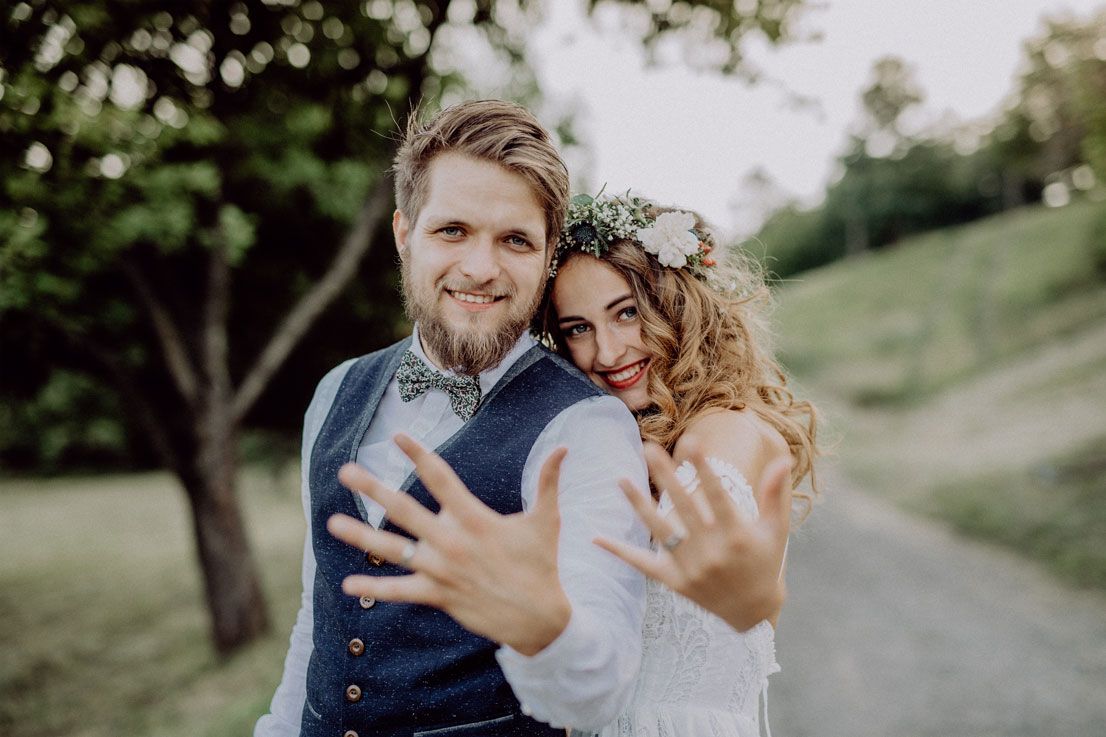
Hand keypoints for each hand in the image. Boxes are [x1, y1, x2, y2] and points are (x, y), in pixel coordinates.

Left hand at [326, 434, 571, 655]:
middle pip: (403, 509)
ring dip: (361, 536)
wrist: (540, 619)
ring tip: (332, 524)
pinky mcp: (438, 595)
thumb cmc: (541, 565)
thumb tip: (564, 447)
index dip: (418, 454)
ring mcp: (441, 570)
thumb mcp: (546, 521)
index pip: (440, 478)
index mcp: (474, 518)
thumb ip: (548, 481)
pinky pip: (400, 591)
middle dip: (372, 489)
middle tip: (345, 472)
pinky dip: (374, 589)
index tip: (397, 437)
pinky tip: (348, 585)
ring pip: (392, 550)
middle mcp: (451, 541)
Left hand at [594, 443, 790, 632]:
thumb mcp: (776, 530)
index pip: (718, 496)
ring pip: (659, 530)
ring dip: (638, 504)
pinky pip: (643, 564)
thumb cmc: (765, 562)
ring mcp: (690, 568)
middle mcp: (711, 552)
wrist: (753, 612)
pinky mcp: (674, 582)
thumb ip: (775, 493)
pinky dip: (620, 552)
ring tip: (620, 479)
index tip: (692, 444)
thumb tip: (784, 458)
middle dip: (665, 476)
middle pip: (683, 507)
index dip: (704, 470)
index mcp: (736, 535)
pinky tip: (597, 537)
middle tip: (647, 447)